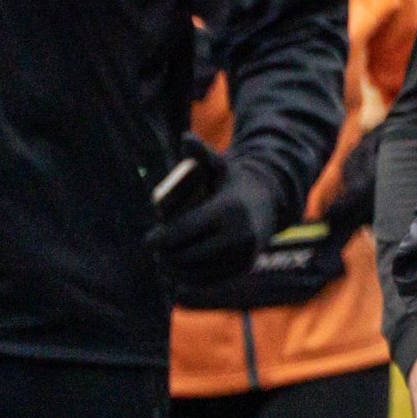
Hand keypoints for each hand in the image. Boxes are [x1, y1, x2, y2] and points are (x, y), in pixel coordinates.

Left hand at [151, 165, 277, 285]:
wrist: (269, 203)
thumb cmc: (233, 184)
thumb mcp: (220, 167)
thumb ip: (201, 154)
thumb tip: (186, 137)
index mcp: (228, 209)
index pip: (182, 232)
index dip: (159, 239)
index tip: (147, 241)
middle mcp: (239, 234)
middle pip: (186, 253)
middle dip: (165, 254)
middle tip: (155, 250)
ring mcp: (243, 254)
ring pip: (196, 271)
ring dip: (175, 269)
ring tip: (163, 261)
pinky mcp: (243, 268)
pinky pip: (209, 280)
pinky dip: (190, 279)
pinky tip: (178, 273)